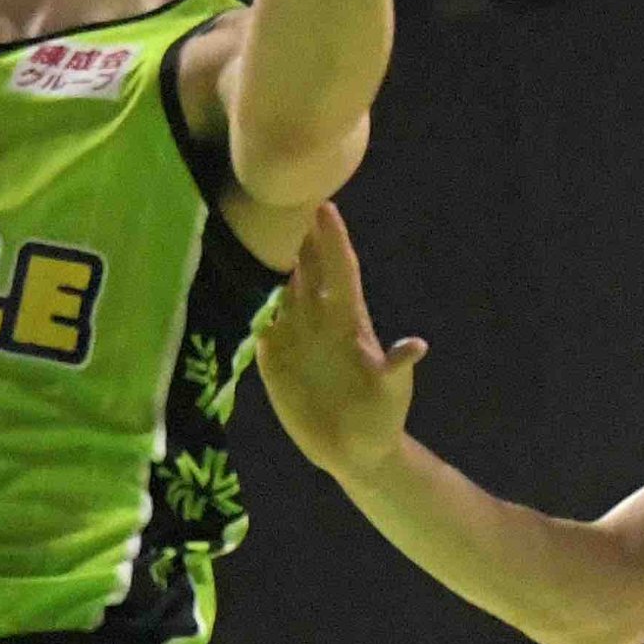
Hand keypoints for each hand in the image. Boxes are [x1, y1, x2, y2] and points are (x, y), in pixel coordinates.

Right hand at [255, 201, 425, 482]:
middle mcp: (320, 321)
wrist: (355, 451)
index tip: (323, 205)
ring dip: (264, 259)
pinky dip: (243, 298)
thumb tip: (416, 346)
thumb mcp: (392, 395)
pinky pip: (255, 320)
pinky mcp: (272, 357)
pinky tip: (227, 275)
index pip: (340, 272)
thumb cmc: (381, 419)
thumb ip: (397, 370)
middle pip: (305, 267)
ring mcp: (294, 336)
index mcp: (350, 323)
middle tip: (278, 193)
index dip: (333, 240)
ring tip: (246, 225)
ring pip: (276, 287)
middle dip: (295, 232)